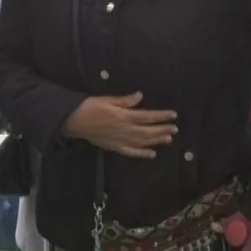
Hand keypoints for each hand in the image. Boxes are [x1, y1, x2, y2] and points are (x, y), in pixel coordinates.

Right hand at [61, 93, 176, 159]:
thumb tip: (140, 96)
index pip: (148, 116)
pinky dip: (142, 154)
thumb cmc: (90, 107)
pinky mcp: (115, 147)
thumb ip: (125, 100)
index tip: (173, 115)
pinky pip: (131, 152)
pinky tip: (152, 154)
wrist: (75, 121)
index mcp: (124, 116)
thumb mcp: (108, 99)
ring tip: (168, 139)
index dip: (161, 116)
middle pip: (148, 131)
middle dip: (163, 129)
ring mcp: (121, 140)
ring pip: (143, 142)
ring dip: (156, 141)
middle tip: (175, 129)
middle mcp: (125, 130)